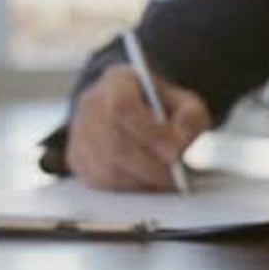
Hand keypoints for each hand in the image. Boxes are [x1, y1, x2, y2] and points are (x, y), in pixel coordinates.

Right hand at [66, 64, 210, 190]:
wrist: (133, 109)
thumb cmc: (160, 107)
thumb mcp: (183, 101)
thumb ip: (191, 116)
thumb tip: (182, 141)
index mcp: (116, 81)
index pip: (124, 106)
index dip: (151, 133)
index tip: (176, 153)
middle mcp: (91, 105)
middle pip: (115, 143)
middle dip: (150, 166)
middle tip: (176, 180)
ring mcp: (79, 133)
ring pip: (107, 167)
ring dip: (140, 181)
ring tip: (165, 184)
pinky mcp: (77, 159)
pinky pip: (100, 181)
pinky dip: (127, 188)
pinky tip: (146, 185)